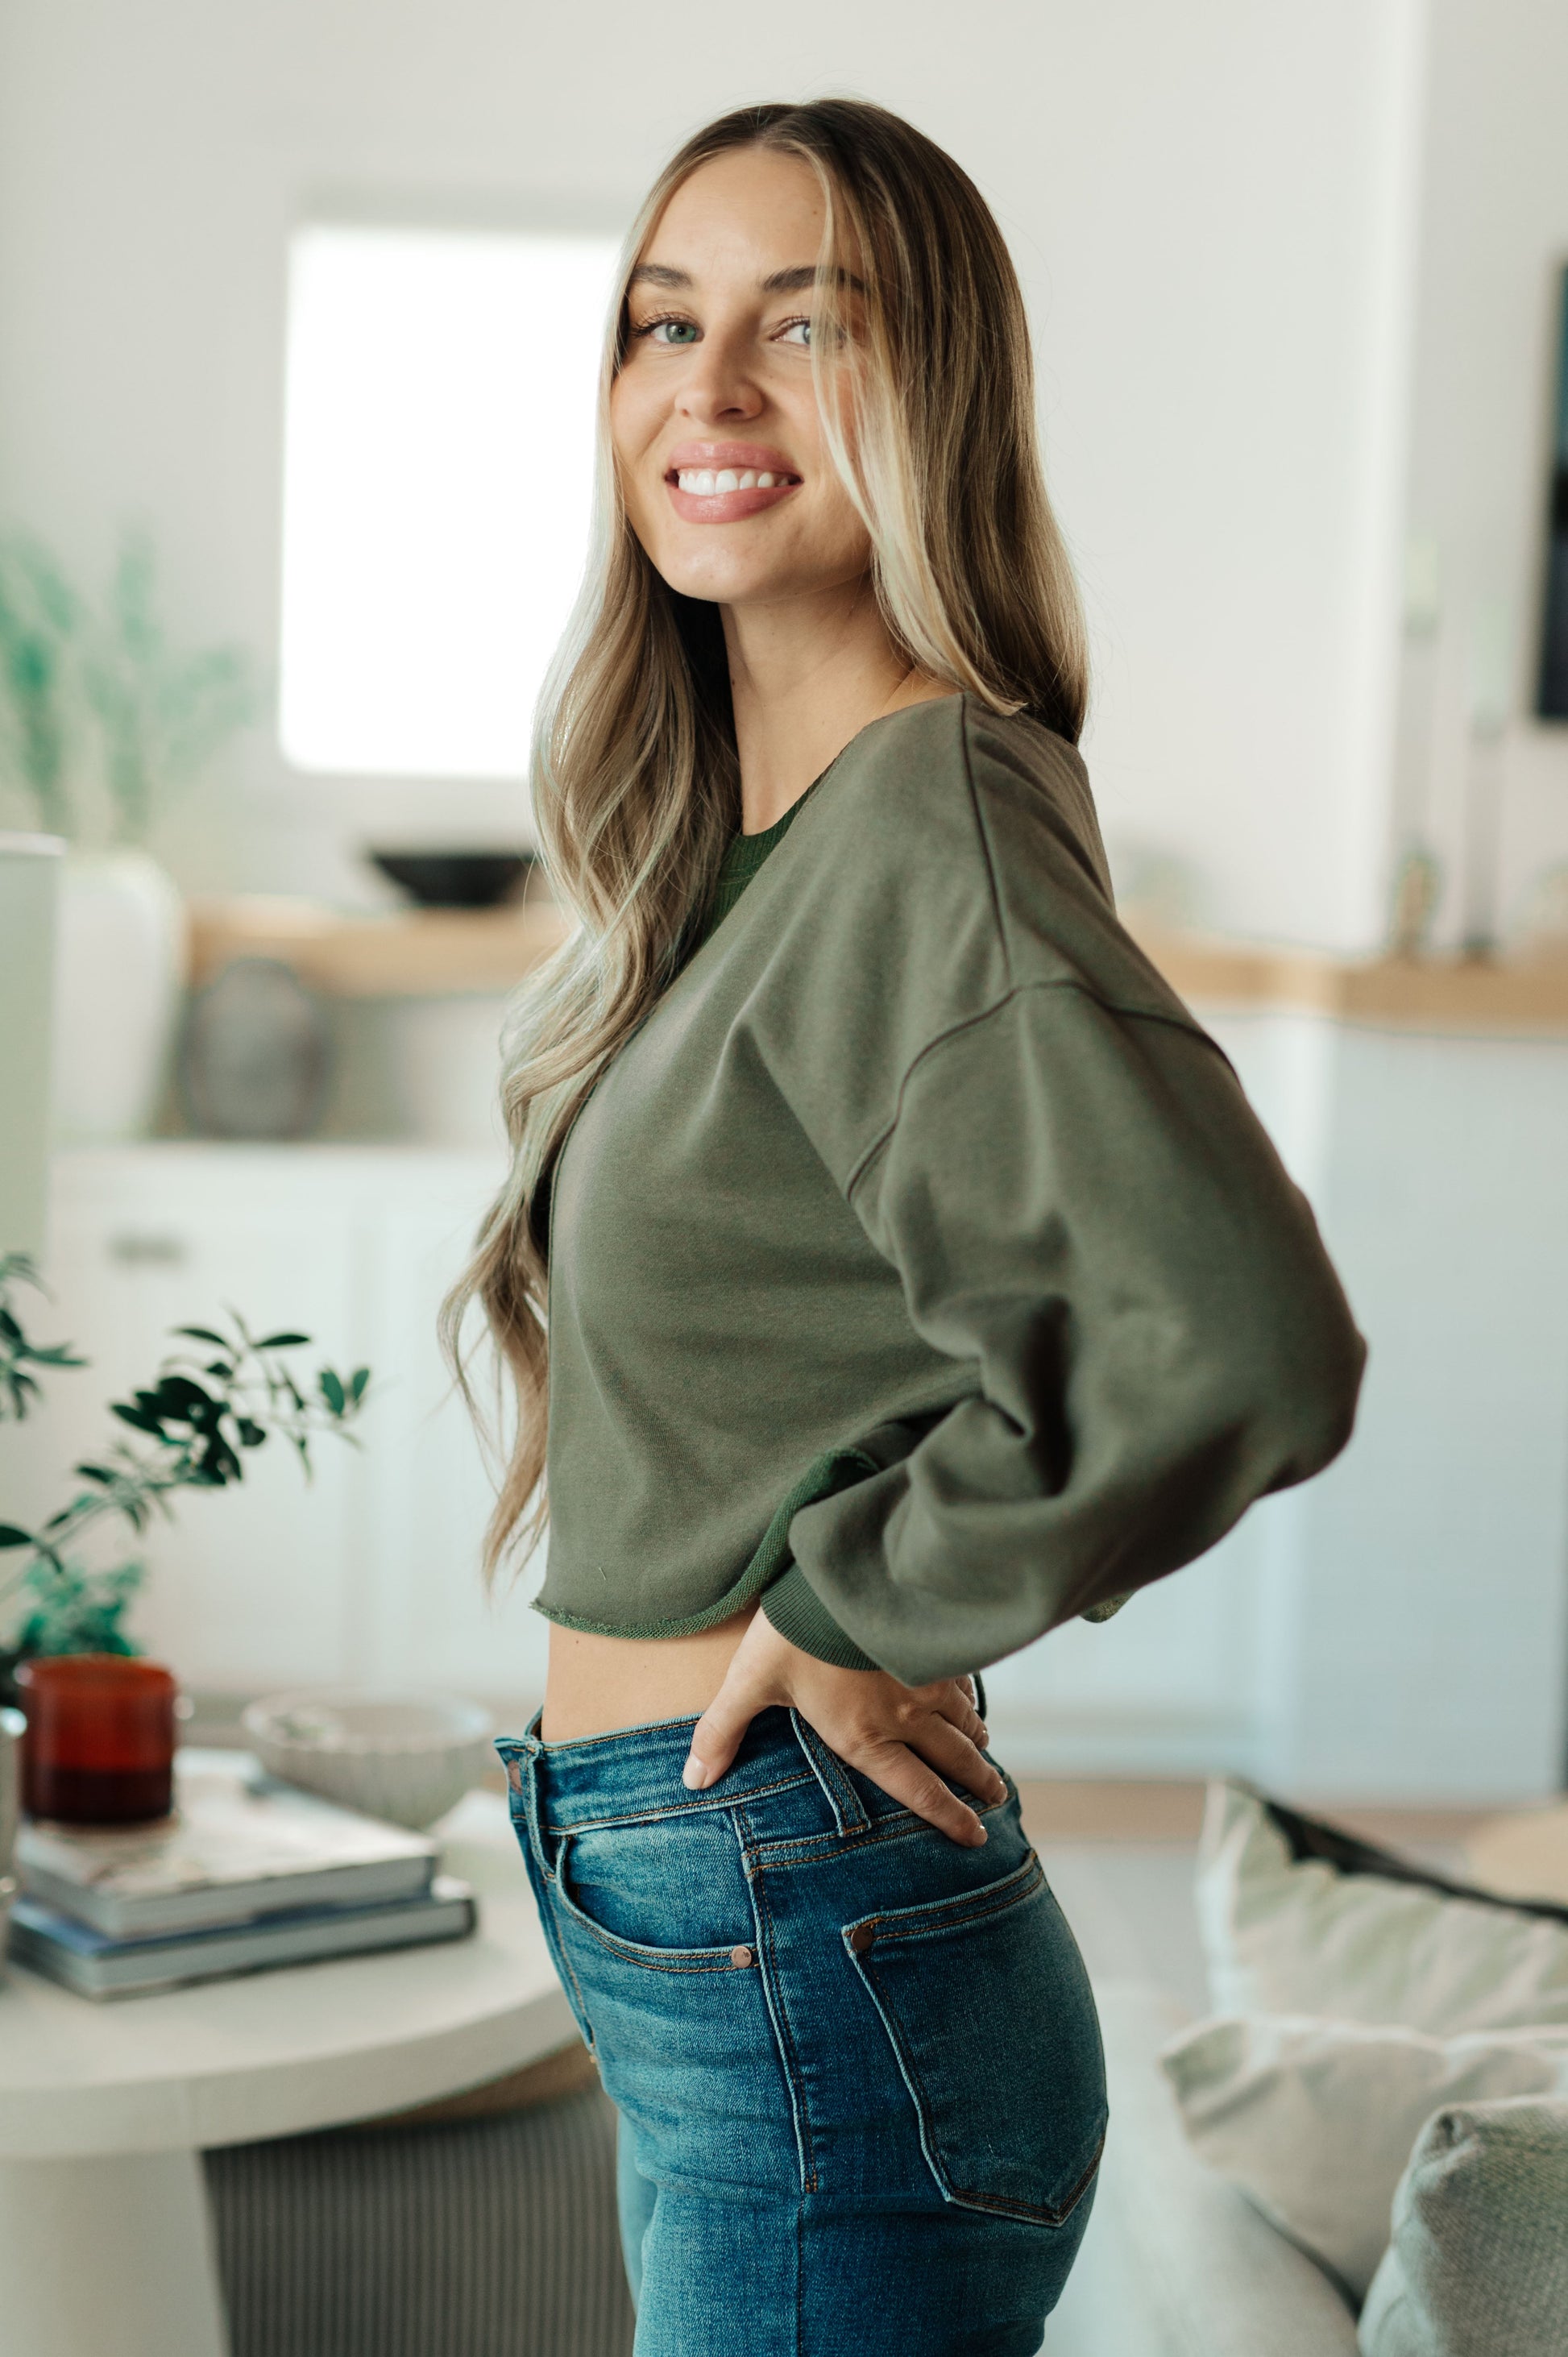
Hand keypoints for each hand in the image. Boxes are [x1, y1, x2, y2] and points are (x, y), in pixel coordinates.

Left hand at [682, 1610, 1005, 1845]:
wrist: (842, 1574)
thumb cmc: (793, 1633)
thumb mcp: (748, 1683)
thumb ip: (722, 1733)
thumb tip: (692, 1780)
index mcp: (866, 1738)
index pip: (919, 1792)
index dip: (951, 1818)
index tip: (976, 1836)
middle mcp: (907, 1718)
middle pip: (955, 1761)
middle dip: (979, 1784)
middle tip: (997, 1800)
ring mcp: (928, 1680)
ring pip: (966, 1721)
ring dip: (978, 1742)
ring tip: (987, 1755)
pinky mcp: (936, 1644)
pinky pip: (964, 1680)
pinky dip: (971, 1698)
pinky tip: (970, 1699)